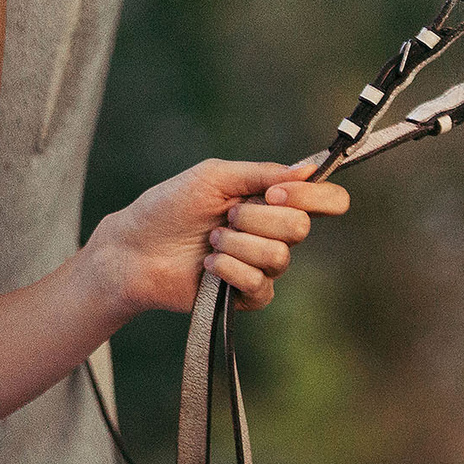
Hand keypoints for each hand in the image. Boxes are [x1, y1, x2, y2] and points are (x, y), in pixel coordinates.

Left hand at [91, 158, 349, 314]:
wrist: (137, 248)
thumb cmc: (170, 206)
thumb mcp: (214, 176)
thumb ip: (262, 172)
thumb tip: (310, 168)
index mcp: (271, 200)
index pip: (325, 200)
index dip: (313, 196)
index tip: (275, 193)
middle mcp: (274, 232)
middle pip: (300, 227)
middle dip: (257, 218)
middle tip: (226, 215)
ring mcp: (263, 265)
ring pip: (278, 256)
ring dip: (236, 244)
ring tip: (211, 240)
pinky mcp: (249, 295)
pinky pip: (260, 284)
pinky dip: (228, 269)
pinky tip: (207, 265)